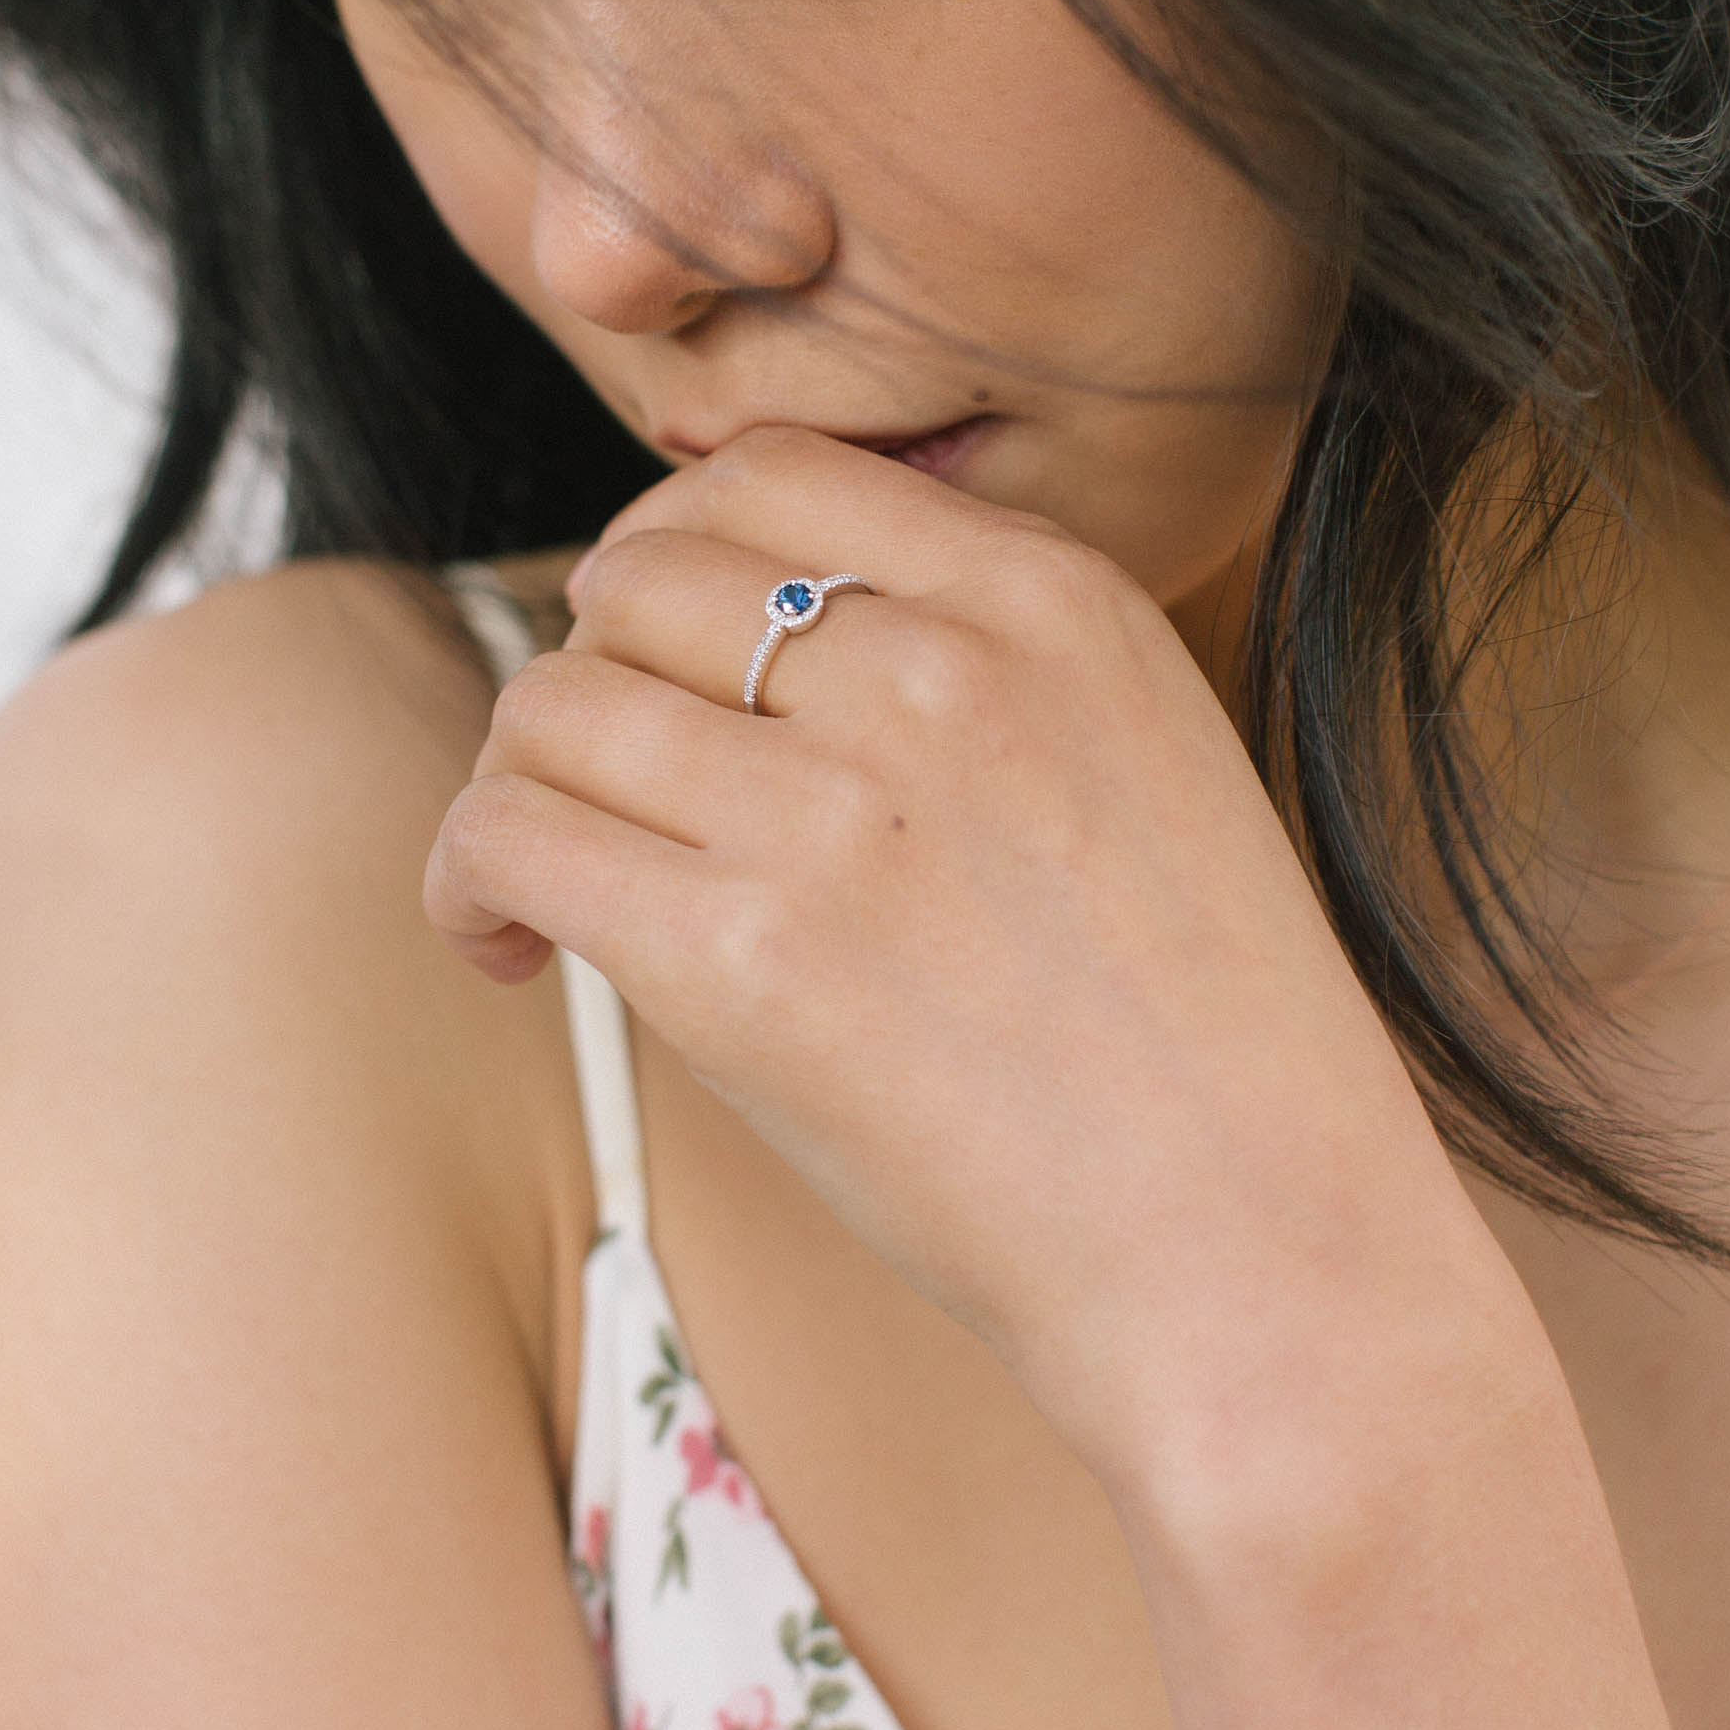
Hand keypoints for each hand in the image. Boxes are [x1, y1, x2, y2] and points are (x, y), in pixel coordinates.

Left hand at [425, 424, 1492, 1461]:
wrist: (1260, 1256)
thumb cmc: (1200, 1043)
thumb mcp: (1142, 758)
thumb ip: (976, 662)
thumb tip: (744, 637)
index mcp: (1050, 597)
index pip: (766, 472)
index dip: (669, 555)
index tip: (658, 657)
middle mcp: (942, 666)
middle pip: (636, 577)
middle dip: (594, 675)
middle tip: (607, 792)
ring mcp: (843, 806)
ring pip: (551, 703)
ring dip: (518, 786)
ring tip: (543, 889)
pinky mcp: (748, 958)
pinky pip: (510, 836)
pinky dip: (469, 883)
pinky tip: (510, 950)